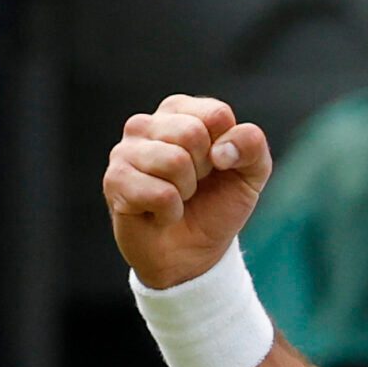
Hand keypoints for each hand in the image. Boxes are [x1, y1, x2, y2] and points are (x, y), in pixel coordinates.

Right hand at [106, 94, 272, 288]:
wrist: (192, 256)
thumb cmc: (216, 205)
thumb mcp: (251, 173)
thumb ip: (252, 145)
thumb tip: (222, 149)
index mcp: (180, 111)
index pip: (216, 114)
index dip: (227, 148)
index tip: (216, 166)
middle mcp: (147, 123)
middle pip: (192, 133)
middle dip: (203, 170)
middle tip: (193, 185)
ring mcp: (125, 150)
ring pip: (174, 161)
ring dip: (185, 191)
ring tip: (176, 198)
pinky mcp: (115, 180)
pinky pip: (160, 193)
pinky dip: (170, 212)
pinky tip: (160, 214)